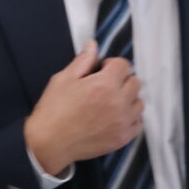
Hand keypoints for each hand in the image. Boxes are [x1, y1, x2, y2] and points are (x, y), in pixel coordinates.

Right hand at [24, 39, 142, 174]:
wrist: (49, 143)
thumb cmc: (53, 109)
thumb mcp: (63, 79)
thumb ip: (82, 61)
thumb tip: (93, 44)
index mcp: (104, 84)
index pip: (124, 65)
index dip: (111, 65)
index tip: (101, 71)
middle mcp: (118, 102)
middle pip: (135, 82)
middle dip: (122, 81)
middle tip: (105, 87)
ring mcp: (122, 121)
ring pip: (139, 103)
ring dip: (128, 99)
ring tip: (111, 104)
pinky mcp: (122, 138)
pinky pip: (138, 123)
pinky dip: (130, 119)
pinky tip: (115, 118)